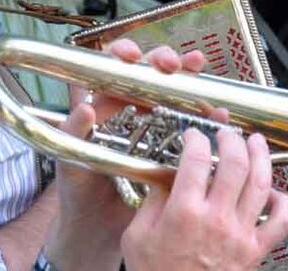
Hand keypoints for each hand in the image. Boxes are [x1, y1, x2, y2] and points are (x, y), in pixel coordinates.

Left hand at [47, 39, 209, 270]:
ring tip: (198, 69)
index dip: (123, 55)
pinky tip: (217, 110)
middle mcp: (130, 113)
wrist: (97, 232)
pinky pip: (192, 126)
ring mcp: (154, 129)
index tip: (132, 55)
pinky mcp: (173, 149)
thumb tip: (85, 107)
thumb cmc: (78, 197)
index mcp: (101, 110)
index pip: (113, 69)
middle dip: (163, 60)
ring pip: (175, 94)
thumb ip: (72, 136)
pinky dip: (207, 115)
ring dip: (189, 79)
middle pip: (150, 74)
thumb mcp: (70, 165)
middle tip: (172, 65)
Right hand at [121, 128, 287, 270]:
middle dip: (232, 139)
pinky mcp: (256, 250)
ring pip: (261, 183)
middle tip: (226, 133)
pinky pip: (282, 221)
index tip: (193, 135)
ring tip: (256, 142)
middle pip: (234, 163)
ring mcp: (240, 234)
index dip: (195, 139)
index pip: (195, 159)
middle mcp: (216, 219)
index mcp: (184, 213)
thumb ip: (153, 202)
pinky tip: (274, 190)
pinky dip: (284, 201)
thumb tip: (167, 175)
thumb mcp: (137, 237)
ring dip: (261, 156)